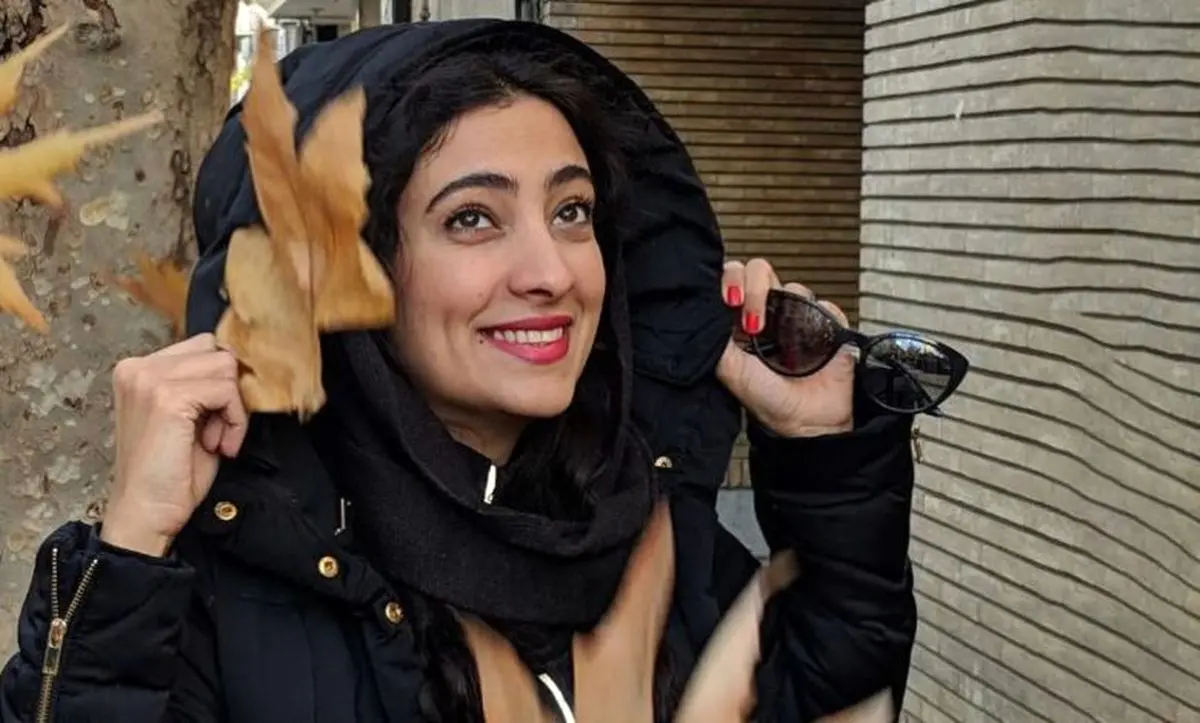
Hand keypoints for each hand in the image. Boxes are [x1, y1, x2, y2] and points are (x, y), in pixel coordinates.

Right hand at [102, 333, 247, 555]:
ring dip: (232, 408)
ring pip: (225, 368)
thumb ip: (204, 386)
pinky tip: (218, 446)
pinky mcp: (167, 397)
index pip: (202, 346)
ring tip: (214, 440)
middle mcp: (138, 367)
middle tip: (215, 431)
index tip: (214, 419)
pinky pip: (226, 391)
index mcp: (138, 370)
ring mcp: (150, 380)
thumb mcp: (189, 418)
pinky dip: (234, 420)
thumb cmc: (169, 473)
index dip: (221, 381)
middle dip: (228, 393)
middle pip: (217, 352)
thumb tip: (239, 365)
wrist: (145, 513)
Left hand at [715, 259, 854, 437]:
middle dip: (755, 286)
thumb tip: (704, 311)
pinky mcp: (827, 325)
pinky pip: (827, 305)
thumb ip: (714, 339)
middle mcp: (768, 314)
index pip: (732, 279)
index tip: (730, 299)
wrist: (805, 422)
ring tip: (783, 337)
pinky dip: (823, 315)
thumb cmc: (766, 400)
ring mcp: (798, 317)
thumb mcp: (728, 370)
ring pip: (793, 286)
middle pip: (760, 271)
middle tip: (754, 319)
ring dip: (787, 303)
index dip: (731, 279)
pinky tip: (815, 340)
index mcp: (740, 320)